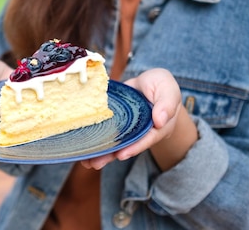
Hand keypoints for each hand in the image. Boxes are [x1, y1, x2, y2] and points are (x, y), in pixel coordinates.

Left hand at [81, 68, 196, 170]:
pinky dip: (95, 140)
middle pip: (127, 146)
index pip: (146, 139)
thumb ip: (166, 103)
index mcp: (158, 127)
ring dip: (100, 153)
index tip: (121, 155)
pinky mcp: (116, 124)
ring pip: (114, 143)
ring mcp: (127, 129)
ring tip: (85, 163)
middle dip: (111, 155)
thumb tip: (160, 121)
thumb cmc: (160, 84)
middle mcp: (141, 132)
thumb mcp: (167, 88)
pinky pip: (106, 133)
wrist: (148, 83)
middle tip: (95, 164)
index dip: (134, 147)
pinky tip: (82, 149)